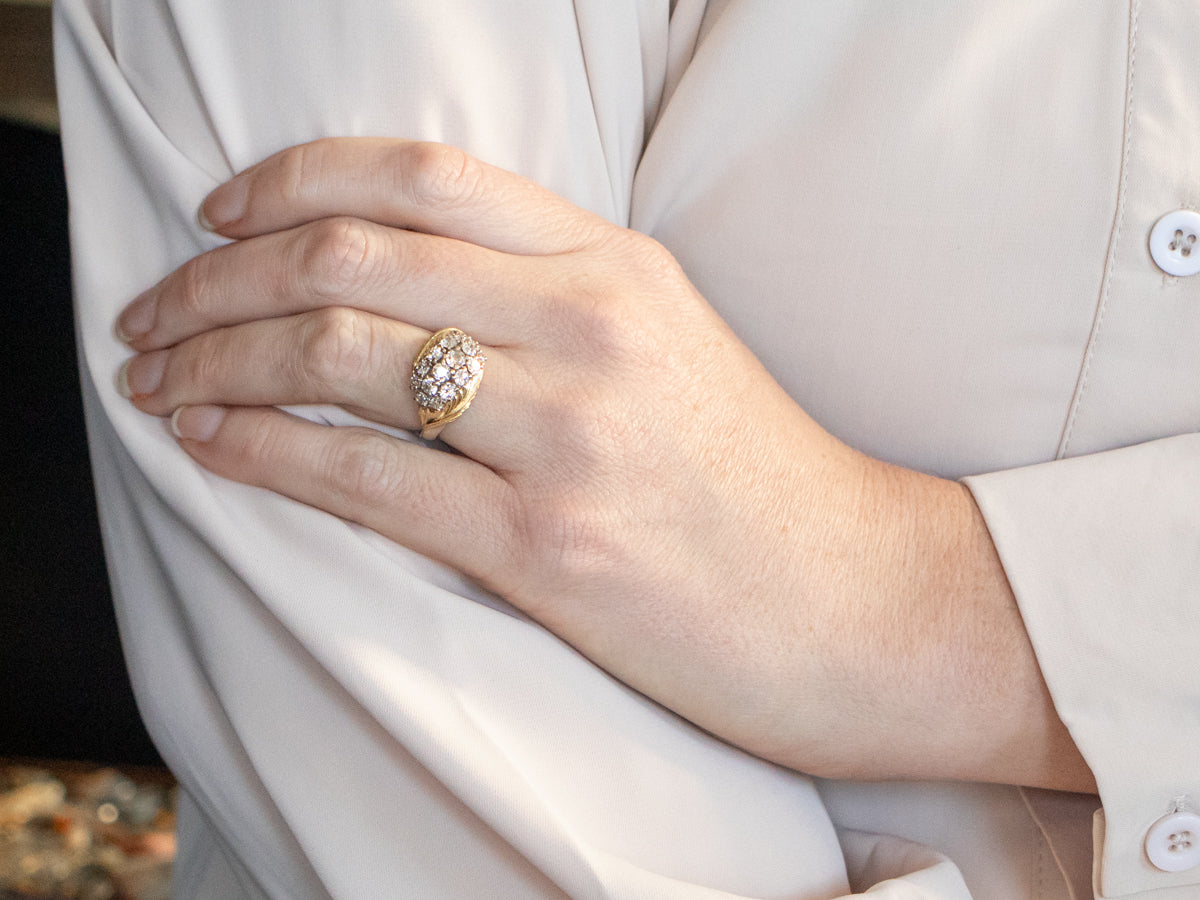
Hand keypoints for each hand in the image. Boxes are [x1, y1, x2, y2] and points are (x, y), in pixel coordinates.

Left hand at [117, 138, 1093, 790]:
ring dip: (218, 355)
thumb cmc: (758, 483)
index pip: (420, 176)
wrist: (861, 603)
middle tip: (155, 305)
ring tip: (158, 373)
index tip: (220, 211)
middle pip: (353, 257)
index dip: (292, 179)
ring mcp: (571, 437)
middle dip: (218, 275)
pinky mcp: (549, 549)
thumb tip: (405, 285)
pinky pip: (365, 479)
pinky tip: (209, 439)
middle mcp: (591, 329)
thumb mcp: (670, 344)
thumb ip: (550, 297)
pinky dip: (261, 448)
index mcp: (618, 267)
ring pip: (341, 355)